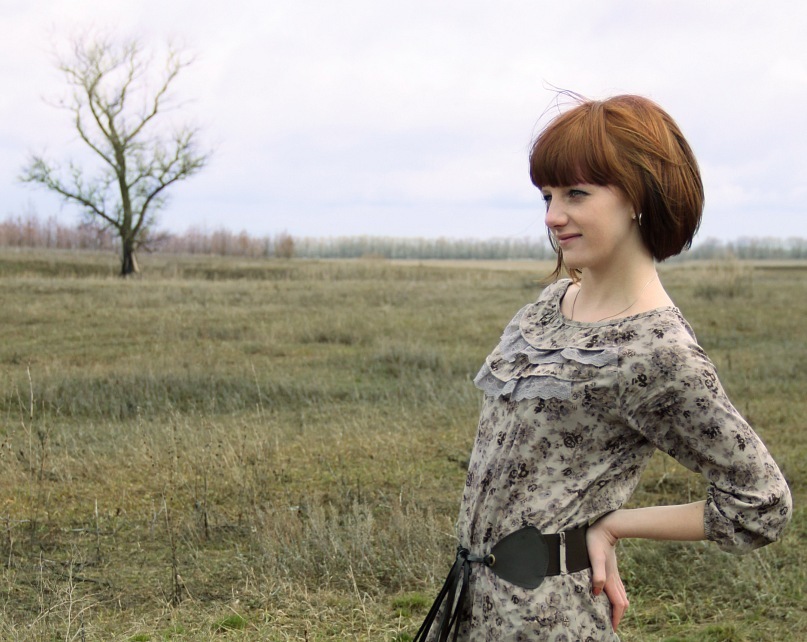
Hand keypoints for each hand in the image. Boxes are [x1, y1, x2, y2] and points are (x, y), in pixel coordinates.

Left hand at [586, 515, 628, 630]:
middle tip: (611, 626)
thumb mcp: (594, 557)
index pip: (617, 604)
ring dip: (618, 608)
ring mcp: (614, 574)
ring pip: (621, 596)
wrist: (606, 527)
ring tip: (611, 616)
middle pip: (621, 603)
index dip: (615, 617)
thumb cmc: (596, 540)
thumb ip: (597, 574)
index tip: (612, 628)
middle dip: (618, 616)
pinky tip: (610, 597)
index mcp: (610, 579)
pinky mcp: (612, 569)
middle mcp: (614, 578)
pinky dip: (617, 598)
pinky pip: (618, 588)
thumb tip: (596, 592)